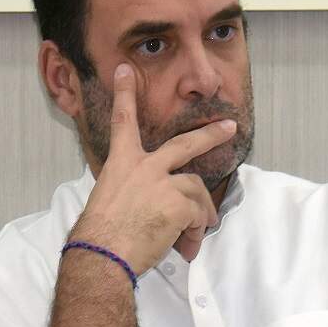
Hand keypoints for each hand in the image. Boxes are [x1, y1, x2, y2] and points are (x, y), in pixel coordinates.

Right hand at [71, 64, 236, 271]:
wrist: (102, 254)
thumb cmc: (98, 236)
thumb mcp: (107, 203)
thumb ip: (133, 194)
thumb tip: (151, 210)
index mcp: (121, 164)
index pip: (122, 121)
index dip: (124, 94)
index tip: (125, 72)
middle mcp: (142, 166)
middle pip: (184, 144)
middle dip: (210, 135)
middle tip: (229, 126)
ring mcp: (162, 182)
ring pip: (195, 188)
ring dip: (199, 212)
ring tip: (196, 232)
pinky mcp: (178, 202)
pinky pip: (197, 214)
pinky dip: (193, 232)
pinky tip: (184, 246)